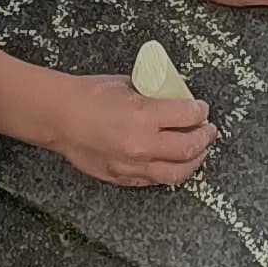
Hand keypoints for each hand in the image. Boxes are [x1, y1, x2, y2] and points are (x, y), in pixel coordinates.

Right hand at [60, 72, 212, 189]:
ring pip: (176, 173)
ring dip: (193, 162)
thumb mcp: (127, 85)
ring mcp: (132, 166)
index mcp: (143, 115)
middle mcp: (141, 145)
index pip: (187, 116)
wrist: (59, 117)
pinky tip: (173, 162)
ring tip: (198, 151)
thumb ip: (153, 96)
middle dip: (204, 137)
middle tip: (208, 130)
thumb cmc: (89, 95)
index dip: (200, 111)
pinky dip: (168, 171)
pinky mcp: (122, 178)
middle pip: (188, 148)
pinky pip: (154, 181)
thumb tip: (174, 100)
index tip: (202, 108)